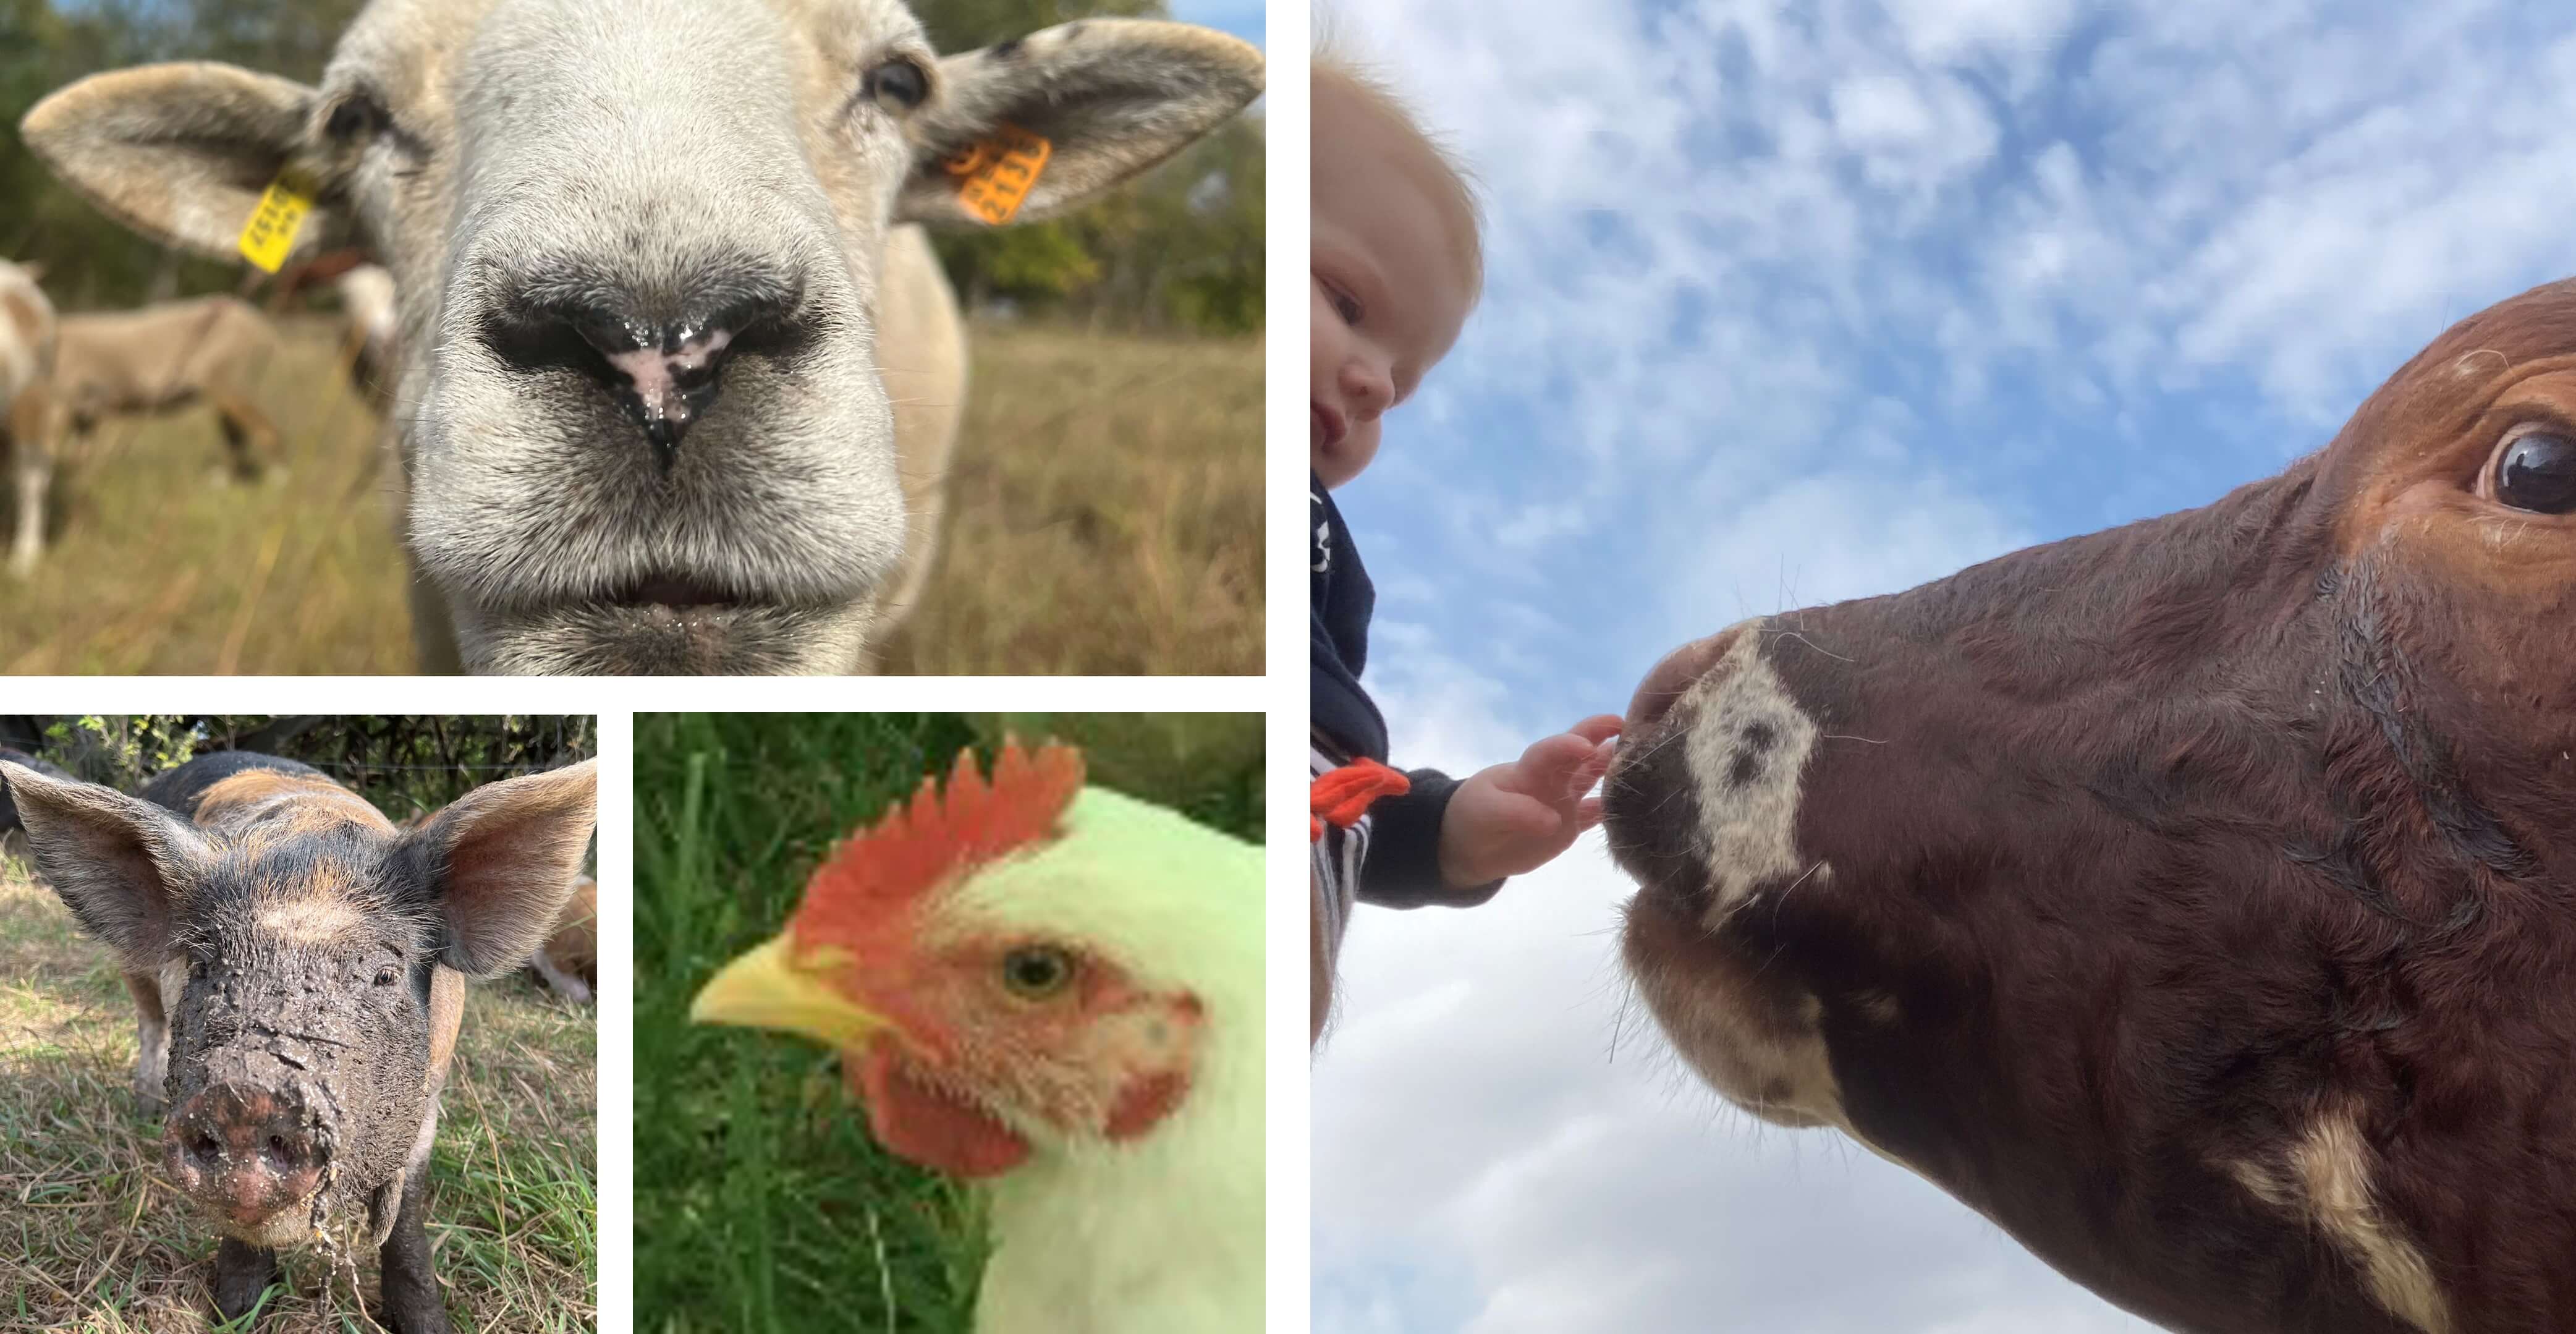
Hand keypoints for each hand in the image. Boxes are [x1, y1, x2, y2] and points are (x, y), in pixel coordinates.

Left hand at [1437, 715, 1622, 889]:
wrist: (1471, 845)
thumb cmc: (1474, 817)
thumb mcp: (1486, 811)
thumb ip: (1516, 812)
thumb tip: (1553, 820)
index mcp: (1529, 768)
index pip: (1551, 750)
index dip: (1569, 745)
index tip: (1588, 746)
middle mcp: (1553, 778)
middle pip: (1583, 754)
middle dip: (1606, 739)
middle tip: (1635, 730)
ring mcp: (1565, 800)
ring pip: (1596, 778)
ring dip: (1617, 769)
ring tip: (1647, 761)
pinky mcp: (1570, 824)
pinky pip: (1597, 814)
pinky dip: (1615, 809)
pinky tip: (1638, 807)